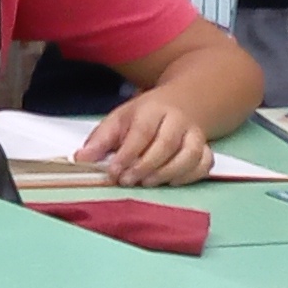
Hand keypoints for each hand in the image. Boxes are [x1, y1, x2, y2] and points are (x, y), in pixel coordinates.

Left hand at [77, 95, 215, 185]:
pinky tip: (170, 182)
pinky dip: (190, 176)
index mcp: (153, 109)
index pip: (142, 131)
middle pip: (167, 144)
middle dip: (145, 166)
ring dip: (168, 173)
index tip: (113, 172)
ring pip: (190, 155)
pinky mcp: (206, 148)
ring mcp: (196, 134)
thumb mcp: (118, 120)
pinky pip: (205, 164)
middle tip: (127, 181)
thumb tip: (81, 158)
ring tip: (146, 183)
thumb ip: (100, 140)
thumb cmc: (143, 117)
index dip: (128, 154)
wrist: (180, 104)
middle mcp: (178, 120)